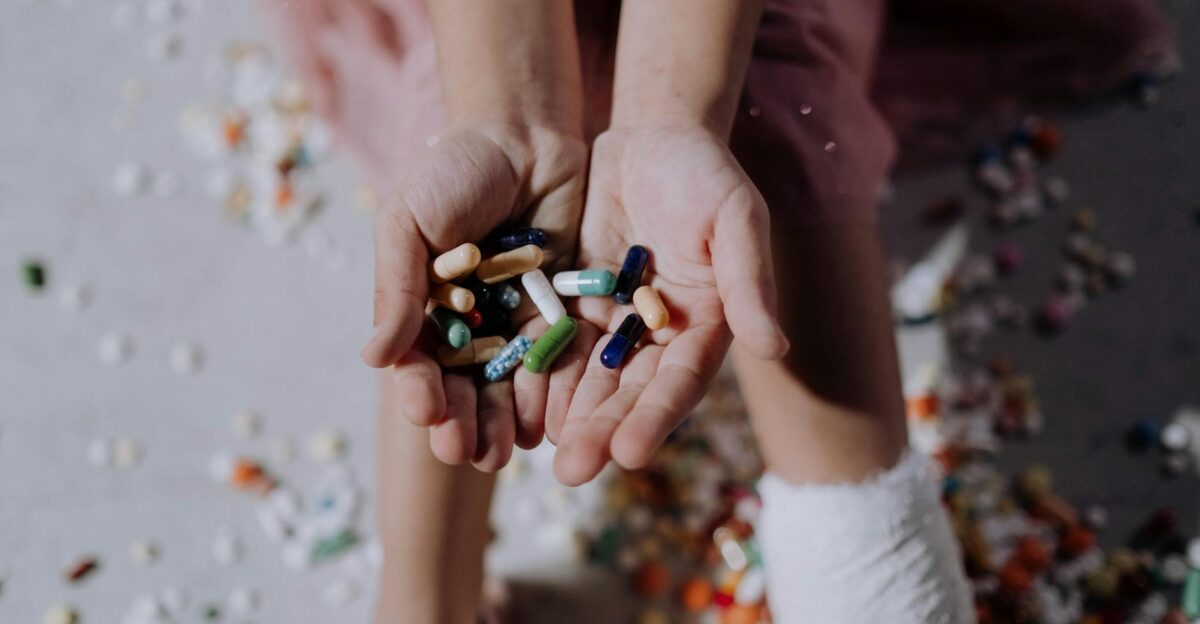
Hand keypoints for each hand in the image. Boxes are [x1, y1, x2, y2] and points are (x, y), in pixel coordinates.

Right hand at [263, 0, 591, 471]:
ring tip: (505, 453)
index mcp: (423, 309)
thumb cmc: (454, 173)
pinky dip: (548, 393)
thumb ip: (398, 288)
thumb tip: (373, 359)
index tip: (428, 414)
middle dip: (462, 422)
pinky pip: (552, 362)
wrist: (526, 136)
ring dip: (502, 424)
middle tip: (468, 453)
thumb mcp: (410, 221)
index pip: (418, 364)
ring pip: (505, 387)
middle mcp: (467, 327)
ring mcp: (513, 323)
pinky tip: (549, 422)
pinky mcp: (558, 314)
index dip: (422, 393)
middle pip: (462, 388)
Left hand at [550, 122, 788, 485]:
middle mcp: (661, 334)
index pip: (681, 380)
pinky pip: (557, 344)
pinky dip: (540, 375)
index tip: (630, 454)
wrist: (652, 136)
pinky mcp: (578, 301)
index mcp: (707, 323)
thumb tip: (775, 347)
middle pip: (630, 392)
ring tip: (541, 454)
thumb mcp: (735, 216)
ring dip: (569, 416)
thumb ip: (748, 280)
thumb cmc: (705, 171)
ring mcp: (617, 321)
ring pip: (590, 378)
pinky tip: (515, 405)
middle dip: (603, 431)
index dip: (656, 416)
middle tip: (571, 471)